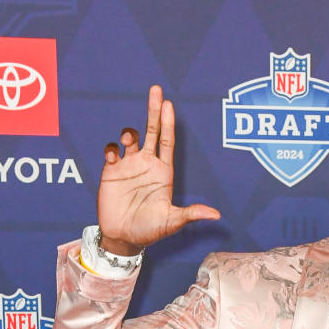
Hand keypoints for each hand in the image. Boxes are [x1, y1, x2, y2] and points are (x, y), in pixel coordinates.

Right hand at [97, 84, 219, 253]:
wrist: (124, 238)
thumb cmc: (150, 230)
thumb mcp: (172, 222)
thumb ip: (191, 214)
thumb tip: (216, 215)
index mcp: (163, 172)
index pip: (167, 141)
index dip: (168, 123)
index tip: (168, 104)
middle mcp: (147, 164)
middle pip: (151, 130)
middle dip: (153, 110)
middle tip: (155, 90)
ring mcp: (129, 165)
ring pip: (130, 137)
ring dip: (129, 133)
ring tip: (128, 140)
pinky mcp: (112, 171)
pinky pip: (111, 151)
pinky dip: (111, 148)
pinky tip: (113, 156)